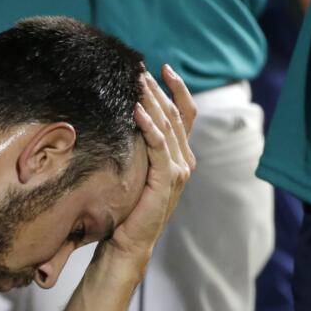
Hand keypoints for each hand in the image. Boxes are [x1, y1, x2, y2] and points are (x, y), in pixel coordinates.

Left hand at [107, 64, 196, 264]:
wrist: (128, 242)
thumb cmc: (128, 209)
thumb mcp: (136, 171)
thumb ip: (140, 149)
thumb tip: (125, 118)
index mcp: (180, 156)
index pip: (185, 114)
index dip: (178, 89)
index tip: (164, 68)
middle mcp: (184, 161)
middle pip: (175, 115)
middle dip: (159, 90)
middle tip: (141, 72)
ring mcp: (178, 171)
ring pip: (169, 126)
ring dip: (153, 102)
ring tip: (137, 84)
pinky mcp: (166, 180)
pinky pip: (159, 147)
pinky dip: (149, 128)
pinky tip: (136, 112)